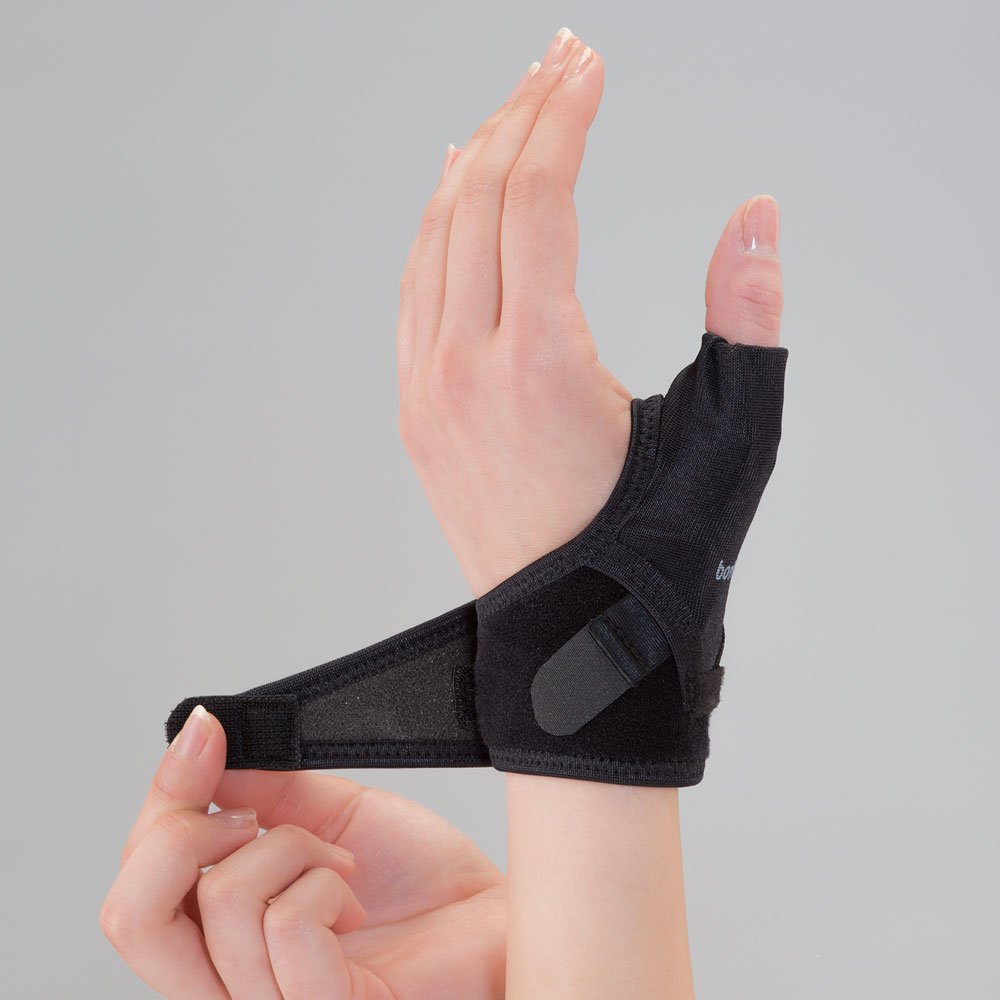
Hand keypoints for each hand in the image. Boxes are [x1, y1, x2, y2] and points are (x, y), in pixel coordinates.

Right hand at [100, 706, 505, 997]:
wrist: (489, 912)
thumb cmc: (416, 878)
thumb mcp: (322, 814)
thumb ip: (255, 789)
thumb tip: (197, 748)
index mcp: (215, 938)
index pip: (134, 887)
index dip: (160, 800)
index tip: (206, 734)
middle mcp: (225, 985)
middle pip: (131, 918)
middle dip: (186, 833)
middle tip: (258, 815)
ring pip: (224, 899)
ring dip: (294, 848)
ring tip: (339, 863)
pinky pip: (287, 925)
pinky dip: (325, 881)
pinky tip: (353, 895)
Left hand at [397, 27, 782, 596]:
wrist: (573, 637)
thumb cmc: (648, 554)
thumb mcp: (723, 437)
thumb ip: (745, 320)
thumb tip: (757, 220)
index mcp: (536, 363)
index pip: (538, 199)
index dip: (566, 118)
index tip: (589, 66)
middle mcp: (464, 369)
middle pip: (481, 200)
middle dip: (523, 115)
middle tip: (559, 62)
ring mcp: (428, 391)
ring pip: (435, 239)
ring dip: (474, 163)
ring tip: (509, 110)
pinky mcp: (417, 412)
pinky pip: (413, 292)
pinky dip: (434, 230)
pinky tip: (452, 200)